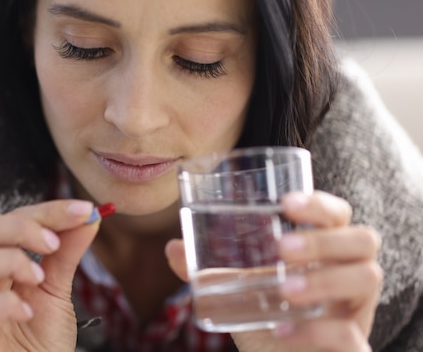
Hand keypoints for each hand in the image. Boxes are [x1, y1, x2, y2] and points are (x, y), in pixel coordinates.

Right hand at [0, 200, 99, 351]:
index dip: (45, 212)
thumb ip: (65, 251)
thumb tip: (89, 214)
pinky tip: (28, 311)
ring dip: (10, 262)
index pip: (5, 220)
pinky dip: (4, 304)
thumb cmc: (40, 338)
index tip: (84, 211)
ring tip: (39, 279)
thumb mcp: (56, 288)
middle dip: (18, 228)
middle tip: (53, 244)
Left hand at [166, 190, 382, 351]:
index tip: (285, 202)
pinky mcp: (353, 347)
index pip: (338, 215)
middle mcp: (349, 275)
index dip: (319, 204)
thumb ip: (210, 271)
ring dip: (324, 279)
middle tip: (281, 248)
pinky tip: (283, 330)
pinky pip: (352, 337)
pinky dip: (318, 331)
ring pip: (367, 278)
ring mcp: (356, 311)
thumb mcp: (242, 292)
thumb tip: (173, 247)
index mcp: (326, 253)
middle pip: (362, 240)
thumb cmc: (272, 319)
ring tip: (285, 287)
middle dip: (323, 239)